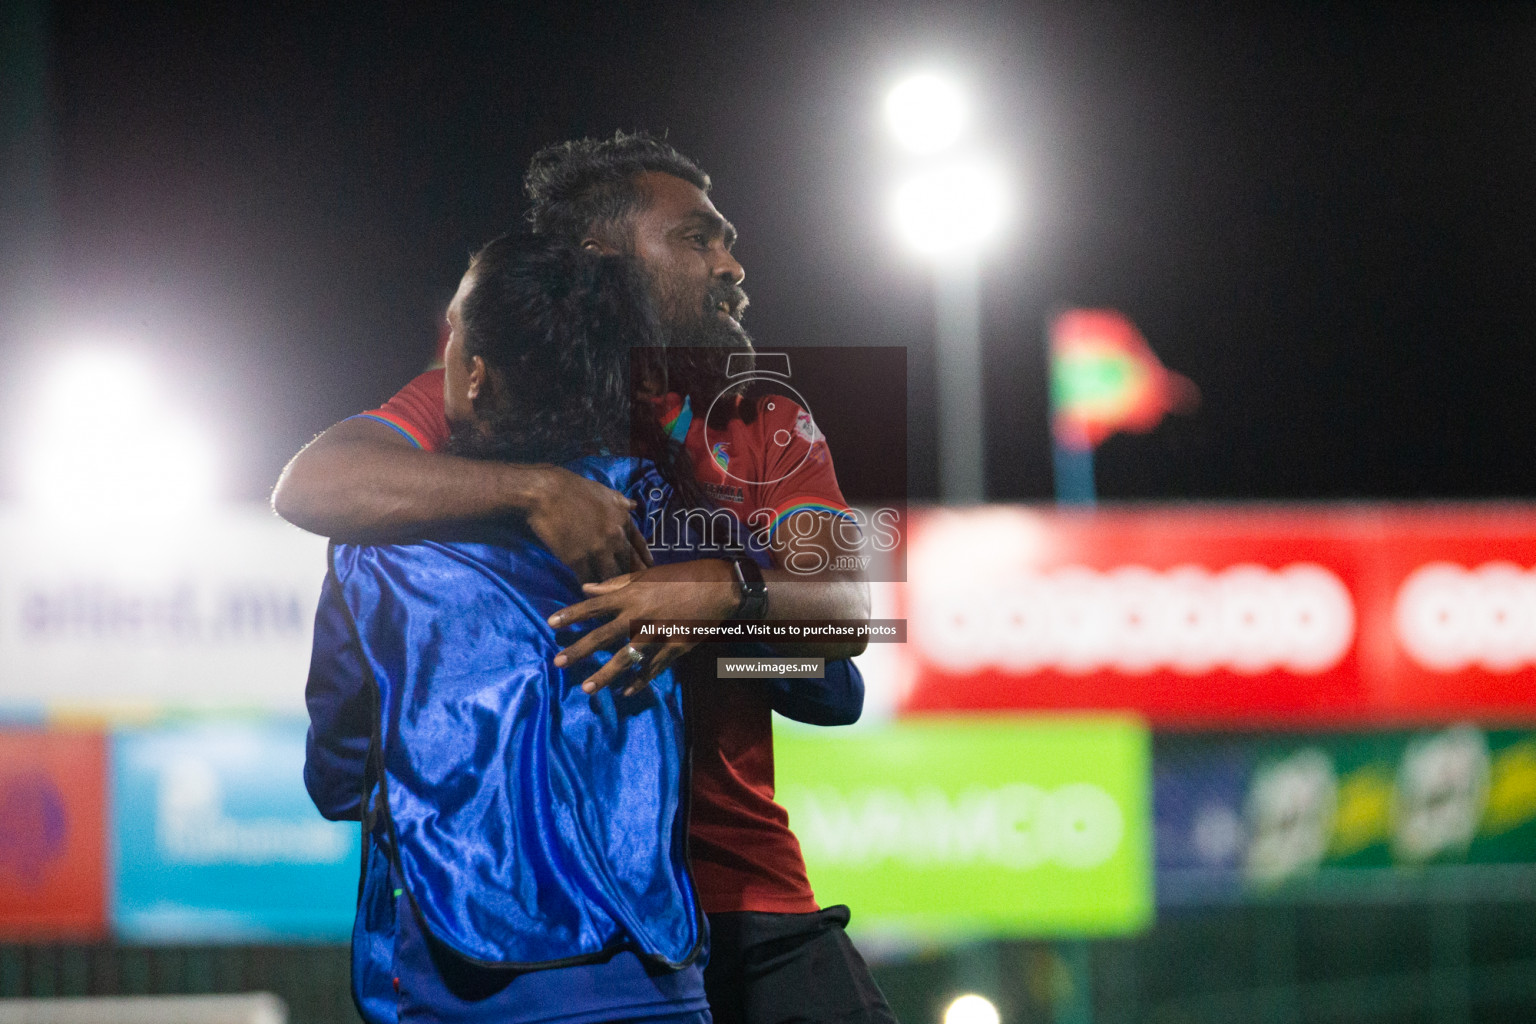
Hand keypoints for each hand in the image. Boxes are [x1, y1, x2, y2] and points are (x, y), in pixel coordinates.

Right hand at [526, 467, 652, 582]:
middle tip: (637, 589)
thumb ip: (621, 502)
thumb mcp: (605, 491)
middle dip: (634, 577)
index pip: (640, 544)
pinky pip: (588, 580)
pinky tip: (590, 593)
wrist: (547, 492)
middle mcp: (615, 536)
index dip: (645, 559)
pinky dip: (590, 588)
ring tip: (614, 596)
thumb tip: (635, 504)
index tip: (649, 569)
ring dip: (612, 586)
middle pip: (630, 564)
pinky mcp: (578, 560)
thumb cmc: (574, 489)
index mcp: (623, 519)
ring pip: (612, 576)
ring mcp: (598, 549)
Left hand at [548, 560, 739, 696]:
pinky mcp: (673, 649)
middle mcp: (639, 617)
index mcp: (632, 595)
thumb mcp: (647, 575)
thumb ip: (616, 584)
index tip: (551, 624)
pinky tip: (626, 692)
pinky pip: (652, 669)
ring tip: (587, 689)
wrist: (721, 588)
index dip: (572, 615)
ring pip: (625, 659)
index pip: (594, 606)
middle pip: (603, 636)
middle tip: (559, 662)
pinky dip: (639, 682)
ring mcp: (656, 636)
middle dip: (579, 650)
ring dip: (604, 675)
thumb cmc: (683, 576)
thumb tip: (586, 588)